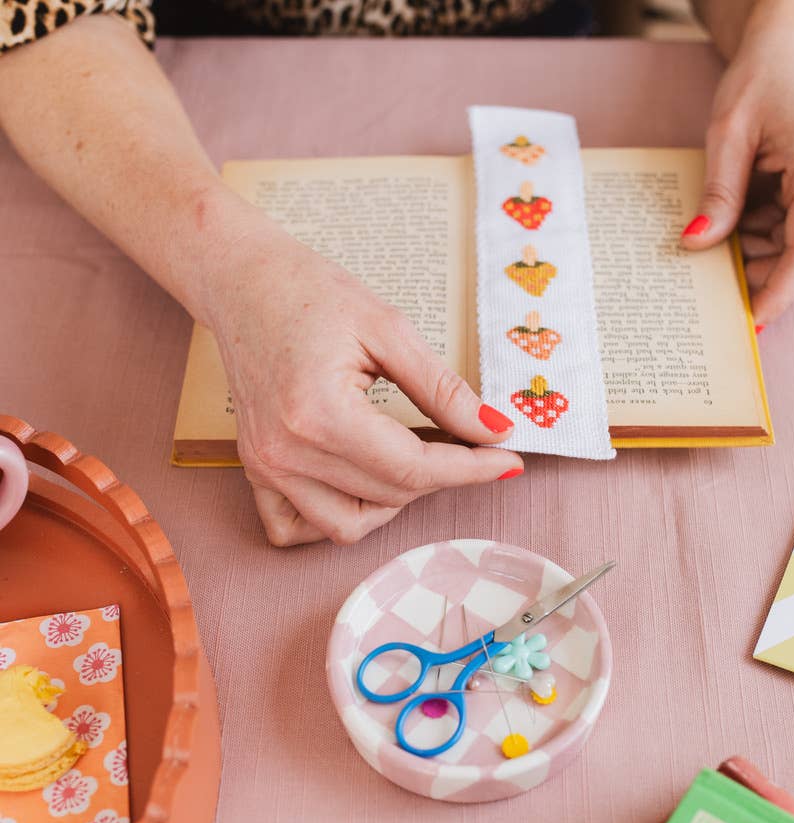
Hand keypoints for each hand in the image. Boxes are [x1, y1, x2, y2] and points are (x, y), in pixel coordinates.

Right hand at [208, 224, 522, 545]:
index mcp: (320, 413)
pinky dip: (333, 519)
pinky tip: (358, 484)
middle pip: (389, 496)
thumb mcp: (388, 328)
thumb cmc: (310, 291)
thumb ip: (443, 388)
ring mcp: (265, 466)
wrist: (241, 281)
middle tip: (467, 443)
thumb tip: (495, 430)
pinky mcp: (253, 468)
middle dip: (441, 476)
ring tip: (411, 458)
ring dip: (392, 502)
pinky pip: (293, 529)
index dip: (471, 469)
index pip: (414, 468)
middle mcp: (286, 452)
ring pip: (347, 526)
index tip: (509, 461)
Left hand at [681, 29, 793, 324]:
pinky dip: (762, 239)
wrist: (789, 52)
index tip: (751, 321)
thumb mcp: (727, 134)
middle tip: (712, 278)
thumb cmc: (761, 80)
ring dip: (757, 257)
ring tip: (718, 238)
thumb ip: (718, 193)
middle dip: (759, 276)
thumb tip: (697, 243)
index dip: (778, 292)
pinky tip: (735, 224)